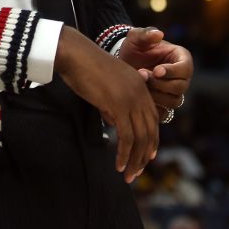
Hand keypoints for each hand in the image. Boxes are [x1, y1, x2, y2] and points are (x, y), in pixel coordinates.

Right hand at [56, 26, 157, 182]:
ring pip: (140, 137)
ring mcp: (131, 99)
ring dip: (135, 160)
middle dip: (145, 154)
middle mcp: (140, 93)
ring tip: (128, 175)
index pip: (153, 118)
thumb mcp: (106, 86)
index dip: (152, 139)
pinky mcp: (119, 105)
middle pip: (150, 130)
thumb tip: (114, 123)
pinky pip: (127, 136)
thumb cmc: (84, 67)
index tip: (147, 156)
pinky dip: (124, 154)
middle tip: (137, 171)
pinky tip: (118, 165)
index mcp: (140, 85)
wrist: (75, 54)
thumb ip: (114, 104)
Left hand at [118, 27, 192, 112]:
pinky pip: (165, 113)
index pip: (185, 68)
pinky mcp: (164, 105)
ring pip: (173, 101)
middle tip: (142, 75)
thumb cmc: (134, 48)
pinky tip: (140, 98)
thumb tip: (158, 34)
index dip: (172, 71)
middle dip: (160, 83)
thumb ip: (146, 34)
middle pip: (180, 87)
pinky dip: (153, 108)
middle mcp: (182, 78)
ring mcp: (174, 93)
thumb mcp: (136, 37)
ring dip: (156, 95)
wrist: (124, 63)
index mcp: (181, 59)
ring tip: (140, 85)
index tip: (156, 70)